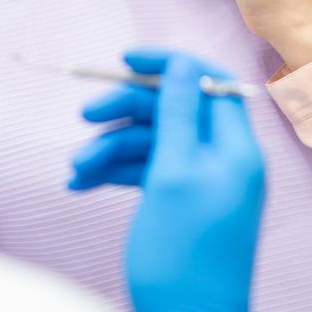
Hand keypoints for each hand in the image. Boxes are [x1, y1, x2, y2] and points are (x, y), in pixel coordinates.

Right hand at [68, 50, 265, 311]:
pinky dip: (116, 174)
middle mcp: (223, 162)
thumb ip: (177, 113)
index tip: (125, 59)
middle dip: (127, 110)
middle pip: (174, 111)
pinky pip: (148, 174)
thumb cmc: (182, 253)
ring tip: (75, 169)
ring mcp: (202, 186)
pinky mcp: (180, 207)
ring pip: (154, 144)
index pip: (208, 82)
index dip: (169, 64)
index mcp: (236, 148)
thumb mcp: (174, 174)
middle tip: (84, 116)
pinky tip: (81, 184)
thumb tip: (182, 62)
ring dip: (112, 149)